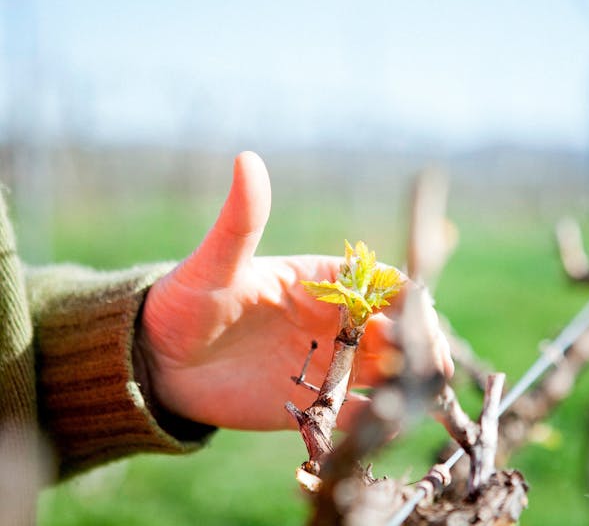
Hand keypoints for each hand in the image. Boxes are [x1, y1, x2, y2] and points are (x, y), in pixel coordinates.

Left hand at [140, 152, 452, 430]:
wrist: (159, 360)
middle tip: (429, 364)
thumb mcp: (216, 262)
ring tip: (418, 399)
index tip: (421, 313)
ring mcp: (328, 363)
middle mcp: (334, 322)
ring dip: (406, 383)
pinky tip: (386, 429)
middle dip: (418, 343)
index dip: (407, 297)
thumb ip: (241, 221)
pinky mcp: (315, 402)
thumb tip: (247, 159)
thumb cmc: (187, 301)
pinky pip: (356, 411)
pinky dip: (375, 420)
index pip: (381, 284)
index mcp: (322, 282)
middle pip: (395, 330)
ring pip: (385, 372)